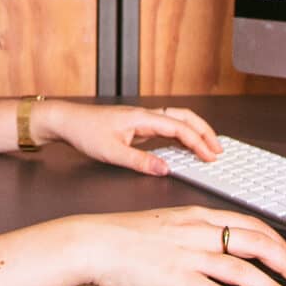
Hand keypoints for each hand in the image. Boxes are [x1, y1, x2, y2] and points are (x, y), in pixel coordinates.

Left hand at [38, 101, 220, 175]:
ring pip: (177, 120)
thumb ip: (139, 162)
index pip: (179, 128)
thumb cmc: (84, 132)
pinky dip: (181, 135)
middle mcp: (145, 116)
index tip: (211, 155)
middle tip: (219, 149)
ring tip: (208, 146)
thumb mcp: (111, 153)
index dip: (198, 142)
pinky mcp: (137, 126)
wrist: (66, 121)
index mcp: (142, 119)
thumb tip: (165, 169)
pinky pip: (167, 127)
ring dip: (195, 131)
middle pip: (184, 117)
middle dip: (205, 132)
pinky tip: (185, 146)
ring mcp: (142, 120)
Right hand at [66, 206, 285, 285]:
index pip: (250, 224)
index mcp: (197, 216)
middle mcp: (199, 232)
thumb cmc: (122, 236)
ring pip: (244, 270)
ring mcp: (190, 254)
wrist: (93, 242)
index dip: (277, 242)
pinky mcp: (178, 277)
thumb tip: (213, 249)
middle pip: (256, 244)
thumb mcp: (165, 224)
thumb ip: (191, 233)